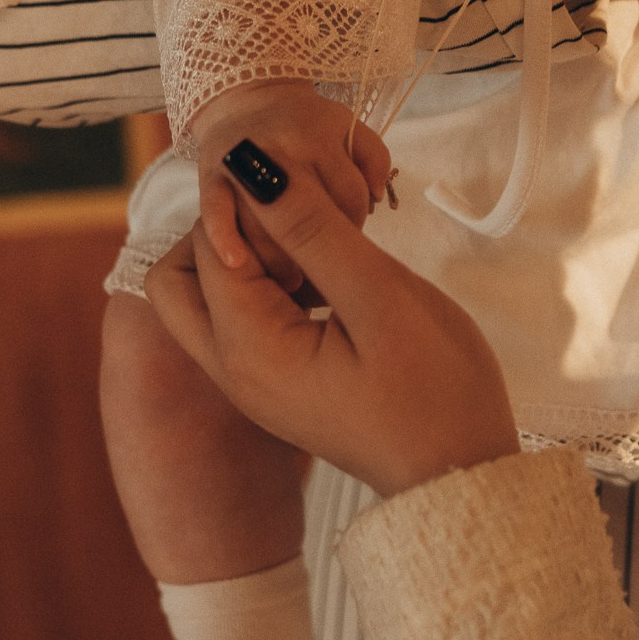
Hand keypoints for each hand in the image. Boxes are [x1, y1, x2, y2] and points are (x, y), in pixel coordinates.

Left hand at [144, 157, 518, 497]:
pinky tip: (328, 277)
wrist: (459, 473)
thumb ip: (314, 229)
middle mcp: (232, 369)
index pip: (208, 245)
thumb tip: (254, 167)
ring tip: (319, 247)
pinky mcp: (277, 380)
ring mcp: (252, 380)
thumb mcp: (380, 298)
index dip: (250, 202)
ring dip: (247, 257)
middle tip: (299, 220)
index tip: (313, 193)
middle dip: (225, 231)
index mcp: (248, 351)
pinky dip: (268, 284)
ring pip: (209, 296)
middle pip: (178, 278)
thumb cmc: (434, 390)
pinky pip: (243, 317)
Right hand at [191, 80, 391, 279]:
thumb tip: (376, 196)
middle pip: (309, 216)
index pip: (351, 196)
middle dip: (317, 251)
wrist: (245, 103)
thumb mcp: (349, 130)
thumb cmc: (306, 128)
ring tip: (290, 278)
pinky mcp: (210, 176)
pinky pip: (214, 211)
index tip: (347, 241)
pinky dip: (223, 237)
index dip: (353, 227)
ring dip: (278, 258)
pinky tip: (236, 263)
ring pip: (266, 223)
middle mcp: (284, 145)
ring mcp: (245, 161)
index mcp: (323, 134)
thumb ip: (374, 159)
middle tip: (319, 268)